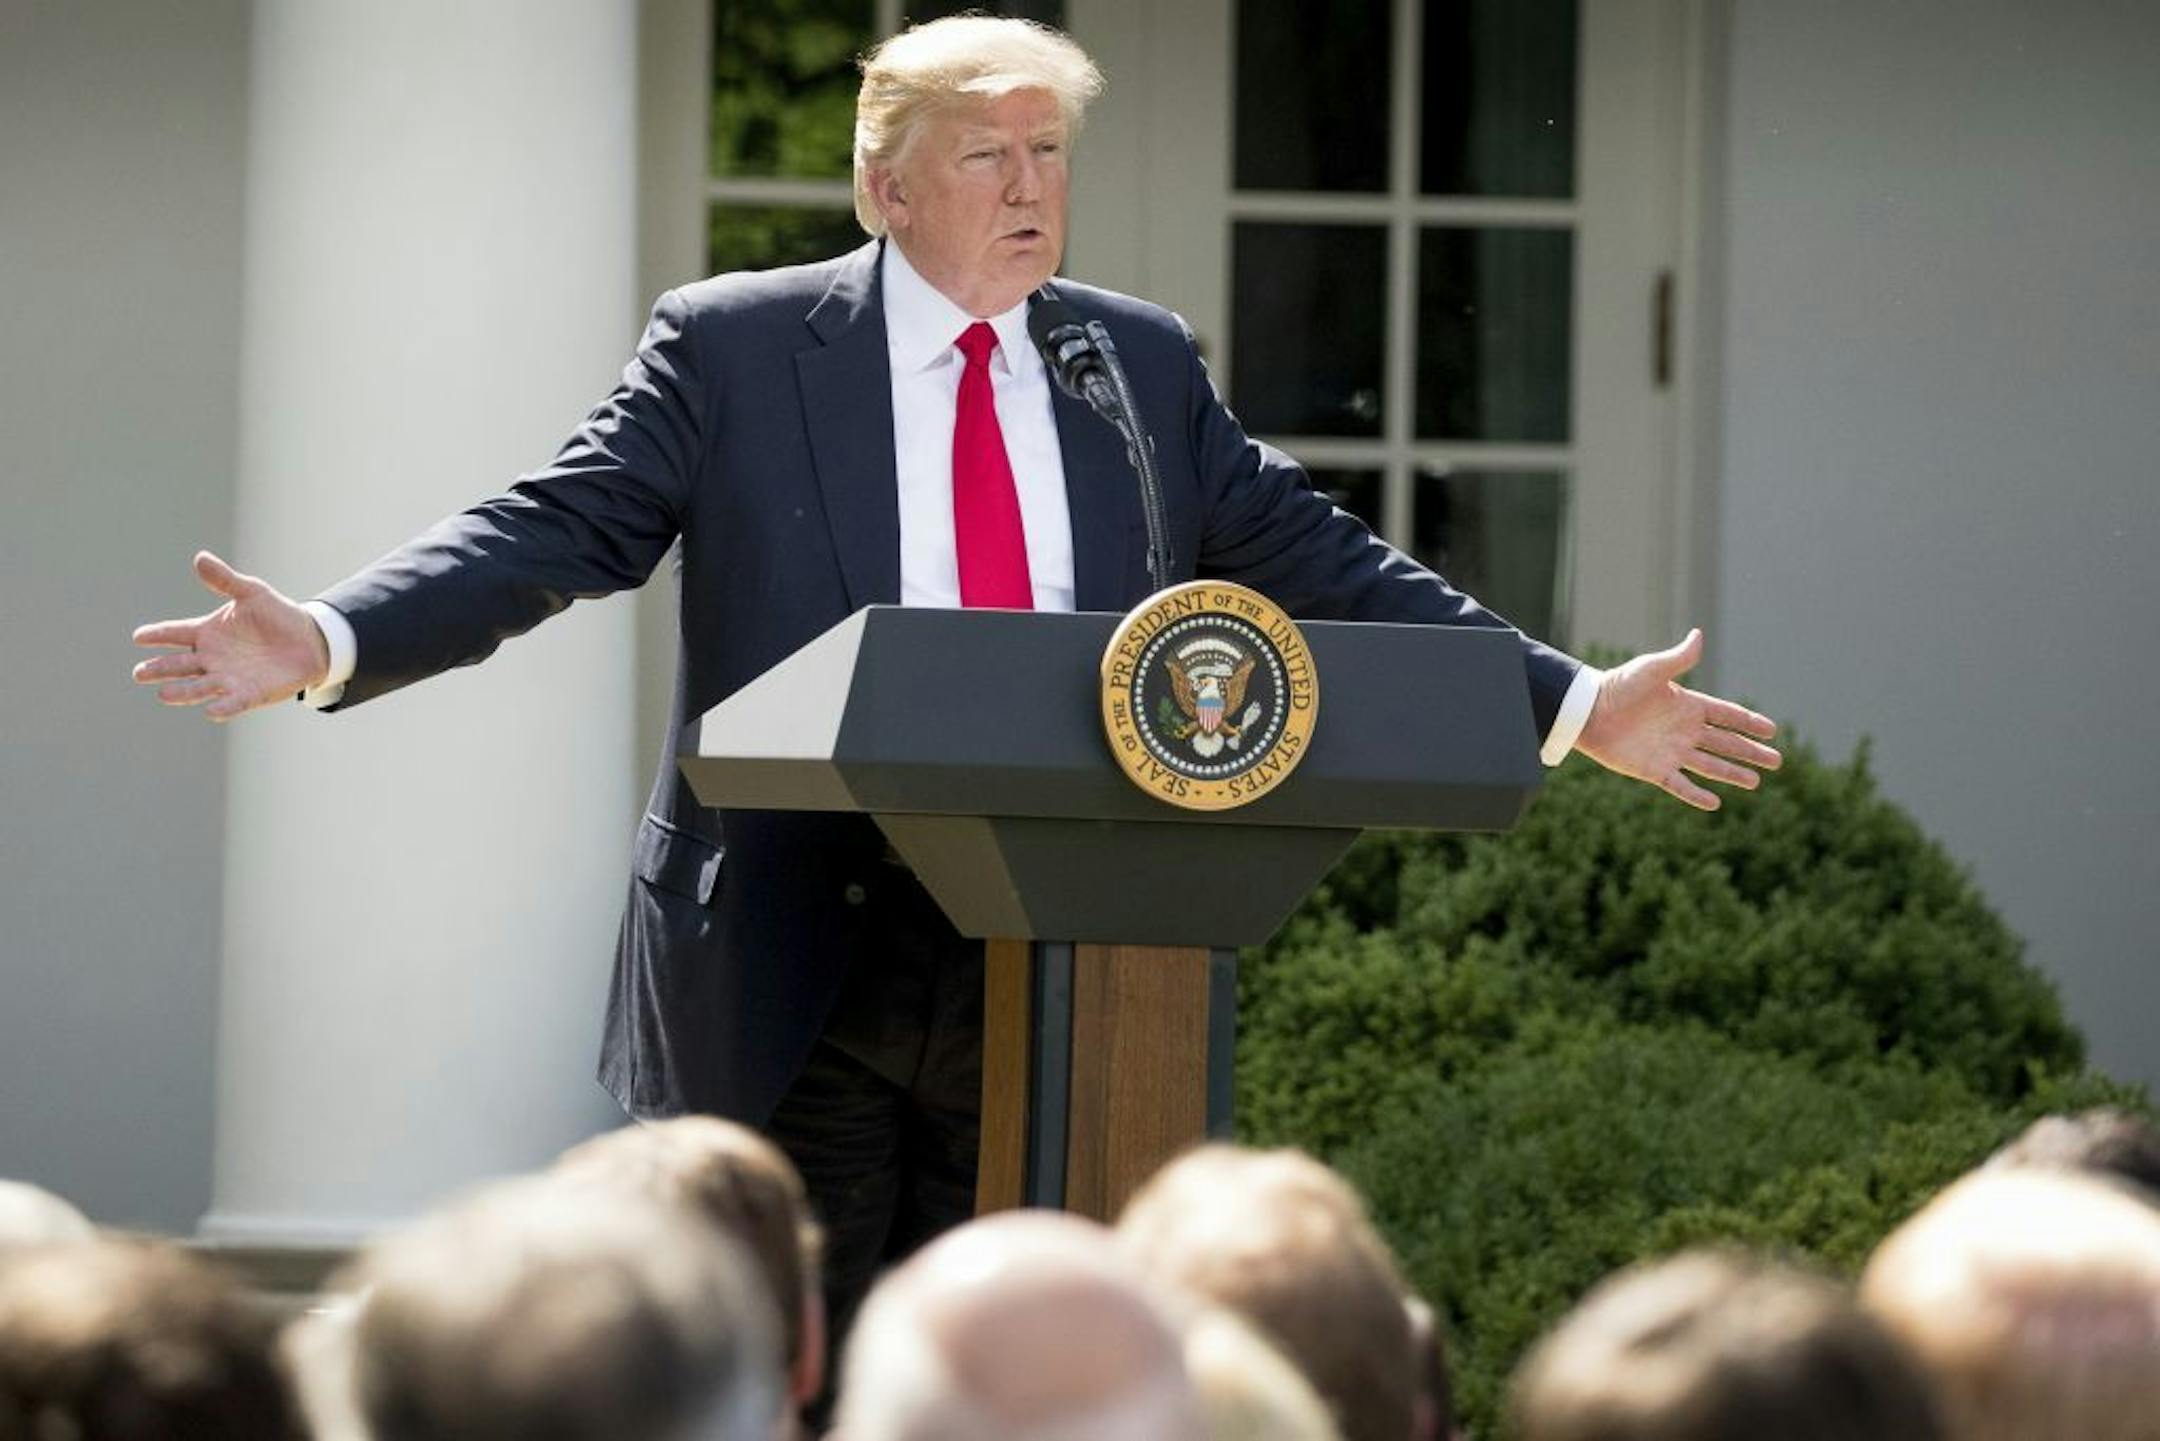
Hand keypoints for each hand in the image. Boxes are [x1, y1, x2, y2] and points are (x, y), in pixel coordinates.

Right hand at [131, 552, 330, 720]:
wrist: (311, 639)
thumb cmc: (277, 615)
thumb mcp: (252, 593)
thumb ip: (225, 580)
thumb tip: (200, 557)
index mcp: (207, 633)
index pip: (175, 633)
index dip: (157, 635)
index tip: (138, 637)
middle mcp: (212, 658)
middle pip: (179, 664)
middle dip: (160, 669)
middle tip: (139, 673)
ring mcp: (229, 677)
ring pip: (200, 686)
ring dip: (183, 691)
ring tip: (164, 694)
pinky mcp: (251, 693)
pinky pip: (234, 702)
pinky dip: (223, 706)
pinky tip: (211, 711)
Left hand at [1575, 629, 1779, 810]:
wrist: (1587, 711)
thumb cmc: (1618, 686)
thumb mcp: (1651, 670)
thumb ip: (1678, 659)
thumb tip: (1699, 635)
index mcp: (1687, 705)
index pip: (1726, 715)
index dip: (1748, 722)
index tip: (1771, 730)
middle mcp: (1683, 730)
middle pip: (1725, 743)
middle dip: (1750, 752)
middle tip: (1776, 761)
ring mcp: (1670, 751)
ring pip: (1709, 766)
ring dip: (1732, 773)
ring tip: (1756, 781)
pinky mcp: (1654, 770)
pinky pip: (1680, 785)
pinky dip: (1696, 795)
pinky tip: (1715, 803)